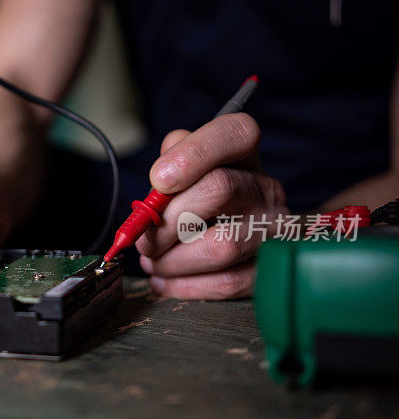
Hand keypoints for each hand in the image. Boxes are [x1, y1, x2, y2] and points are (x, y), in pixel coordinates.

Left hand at [136, 114, 288, 298]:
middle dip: (168, 220)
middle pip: (219, 189)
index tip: (159, 179)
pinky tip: (163, 280)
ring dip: (172, 260)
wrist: (236, 239)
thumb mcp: (184, 171)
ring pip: (221, 246)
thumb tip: (157, 188)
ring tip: (153, 261)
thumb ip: (168, 165)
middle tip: (144, 238)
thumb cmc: (198, 202)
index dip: (194, 153)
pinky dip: (184, 285)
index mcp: (243, 155)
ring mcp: (274, 230)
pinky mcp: (268, 269)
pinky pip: (226, 283)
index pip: (235, 133)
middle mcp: (266, 188)